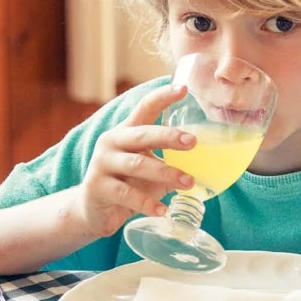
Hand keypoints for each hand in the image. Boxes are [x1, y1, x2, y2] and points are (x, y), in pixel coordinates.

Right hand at [75, 83, 197, 240]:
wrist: (92, 211)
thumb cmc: (127, 185)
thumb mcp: (148, 169)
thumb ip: (168, 162)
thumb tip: (208, 164)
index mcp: (126, 132)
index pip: (144, 108)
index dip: (163, 97)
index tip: (184, 89)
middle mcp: (112, 142)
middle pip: (143, 134)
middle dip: (169, 137)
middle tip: (193, 142)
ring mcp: (102, 163)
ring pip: (138, 165)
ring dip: (166, 173)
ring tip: (188, 183)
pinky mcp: (97, 187)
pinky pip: (127, 194)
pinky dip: (148, 203)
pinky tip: (163, 210)